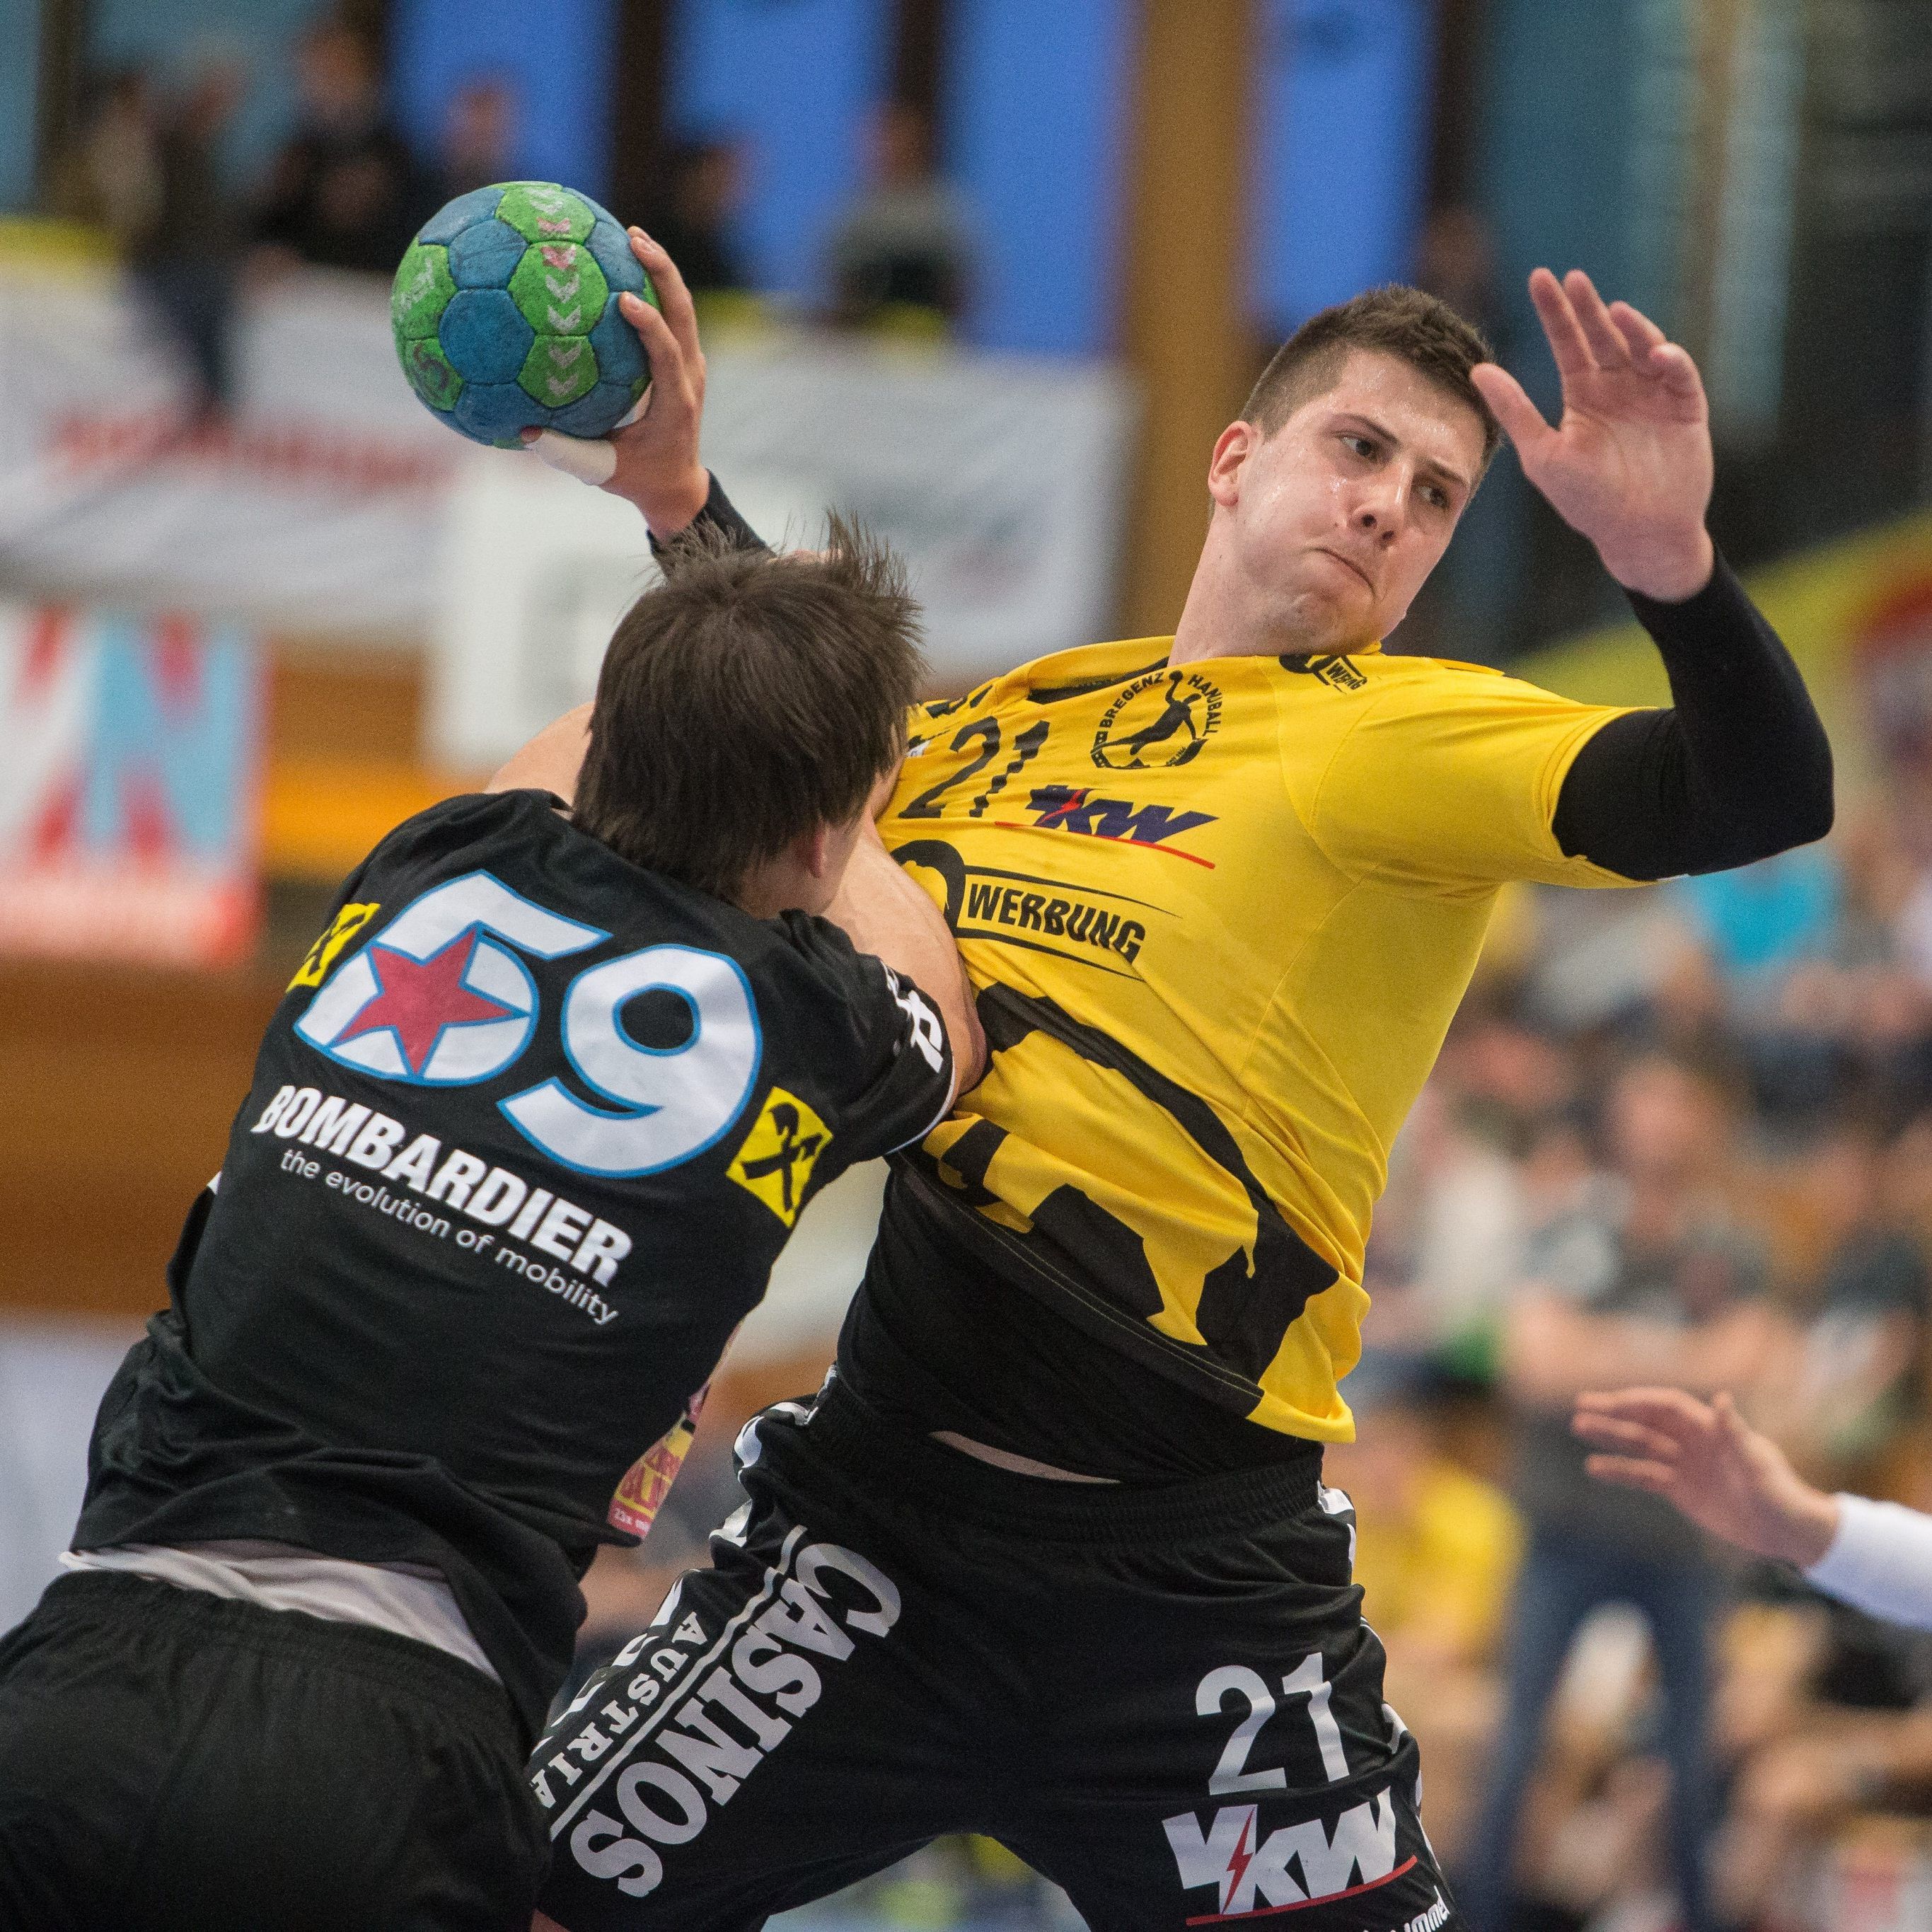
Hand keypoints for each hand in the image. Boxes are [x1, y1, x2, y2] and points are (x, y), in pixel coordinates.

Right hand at [524, 229, 709, 534]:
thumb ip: (566, 452)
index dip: (650, 325)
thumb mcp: (602, 471)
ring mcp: (690, 365)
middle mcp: (689, 377)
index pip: (666, 354)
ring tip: (632, 234)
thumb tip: (524, 432)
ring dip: (660, 270)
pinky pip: (671, 316)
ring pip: (682, 308)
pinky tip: (621, 262)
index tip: (626, 298)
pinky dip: (654, 286)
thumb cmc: (638, 478)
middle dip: (662, 272)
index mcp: (675, 402)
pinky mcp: (682, 360)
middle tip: (633, 237)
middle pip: (683, 313)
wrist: (678, 485)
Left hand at [1472, 268, 1714, 600]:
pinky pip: (1680, 376)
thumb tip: (1478, 371)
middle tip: (1571, 278)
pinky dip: (1670, 361)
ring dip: (1631, 327)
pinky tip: (1656, 354)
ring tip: (1612, 311)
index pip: (1568, 344)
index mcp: (1584, 396)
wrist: (1638, 533)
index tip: (1539, 278)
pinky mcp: (1686, 408)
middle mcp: (1619, 388)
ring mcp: (1654, 395)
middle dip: (1587, 307)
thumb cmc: (1587, 501)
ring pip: (1643, 347)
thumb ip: (1515, 412)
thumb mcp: (1543, 455)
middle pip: (1603, 337)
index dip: (1555, 312)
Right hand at [1572, 1387, 1839, 1565]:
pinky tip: (1594, 1467)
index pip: (1667, 1406)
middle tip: (1580, 1407)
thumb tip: (1722, 1398)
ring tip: (1578, 1428)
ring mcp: (1685, 1466)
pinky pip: (1644, 1476)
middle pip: (1647, 1421)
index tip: (1611, 1402)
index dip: (1639, 1401)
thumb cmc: (1781, 1493)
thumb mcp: (1758, 1463)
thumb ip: (1736, 1433)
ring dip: (1610, 1437)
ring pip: (1640, 1446)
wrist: (1788, 1531)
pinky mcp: (1681, 1491)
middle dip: (1614, 1413)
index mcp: (1710, 1429)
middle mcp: (1693, 1442)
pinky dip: (1619, 1471)